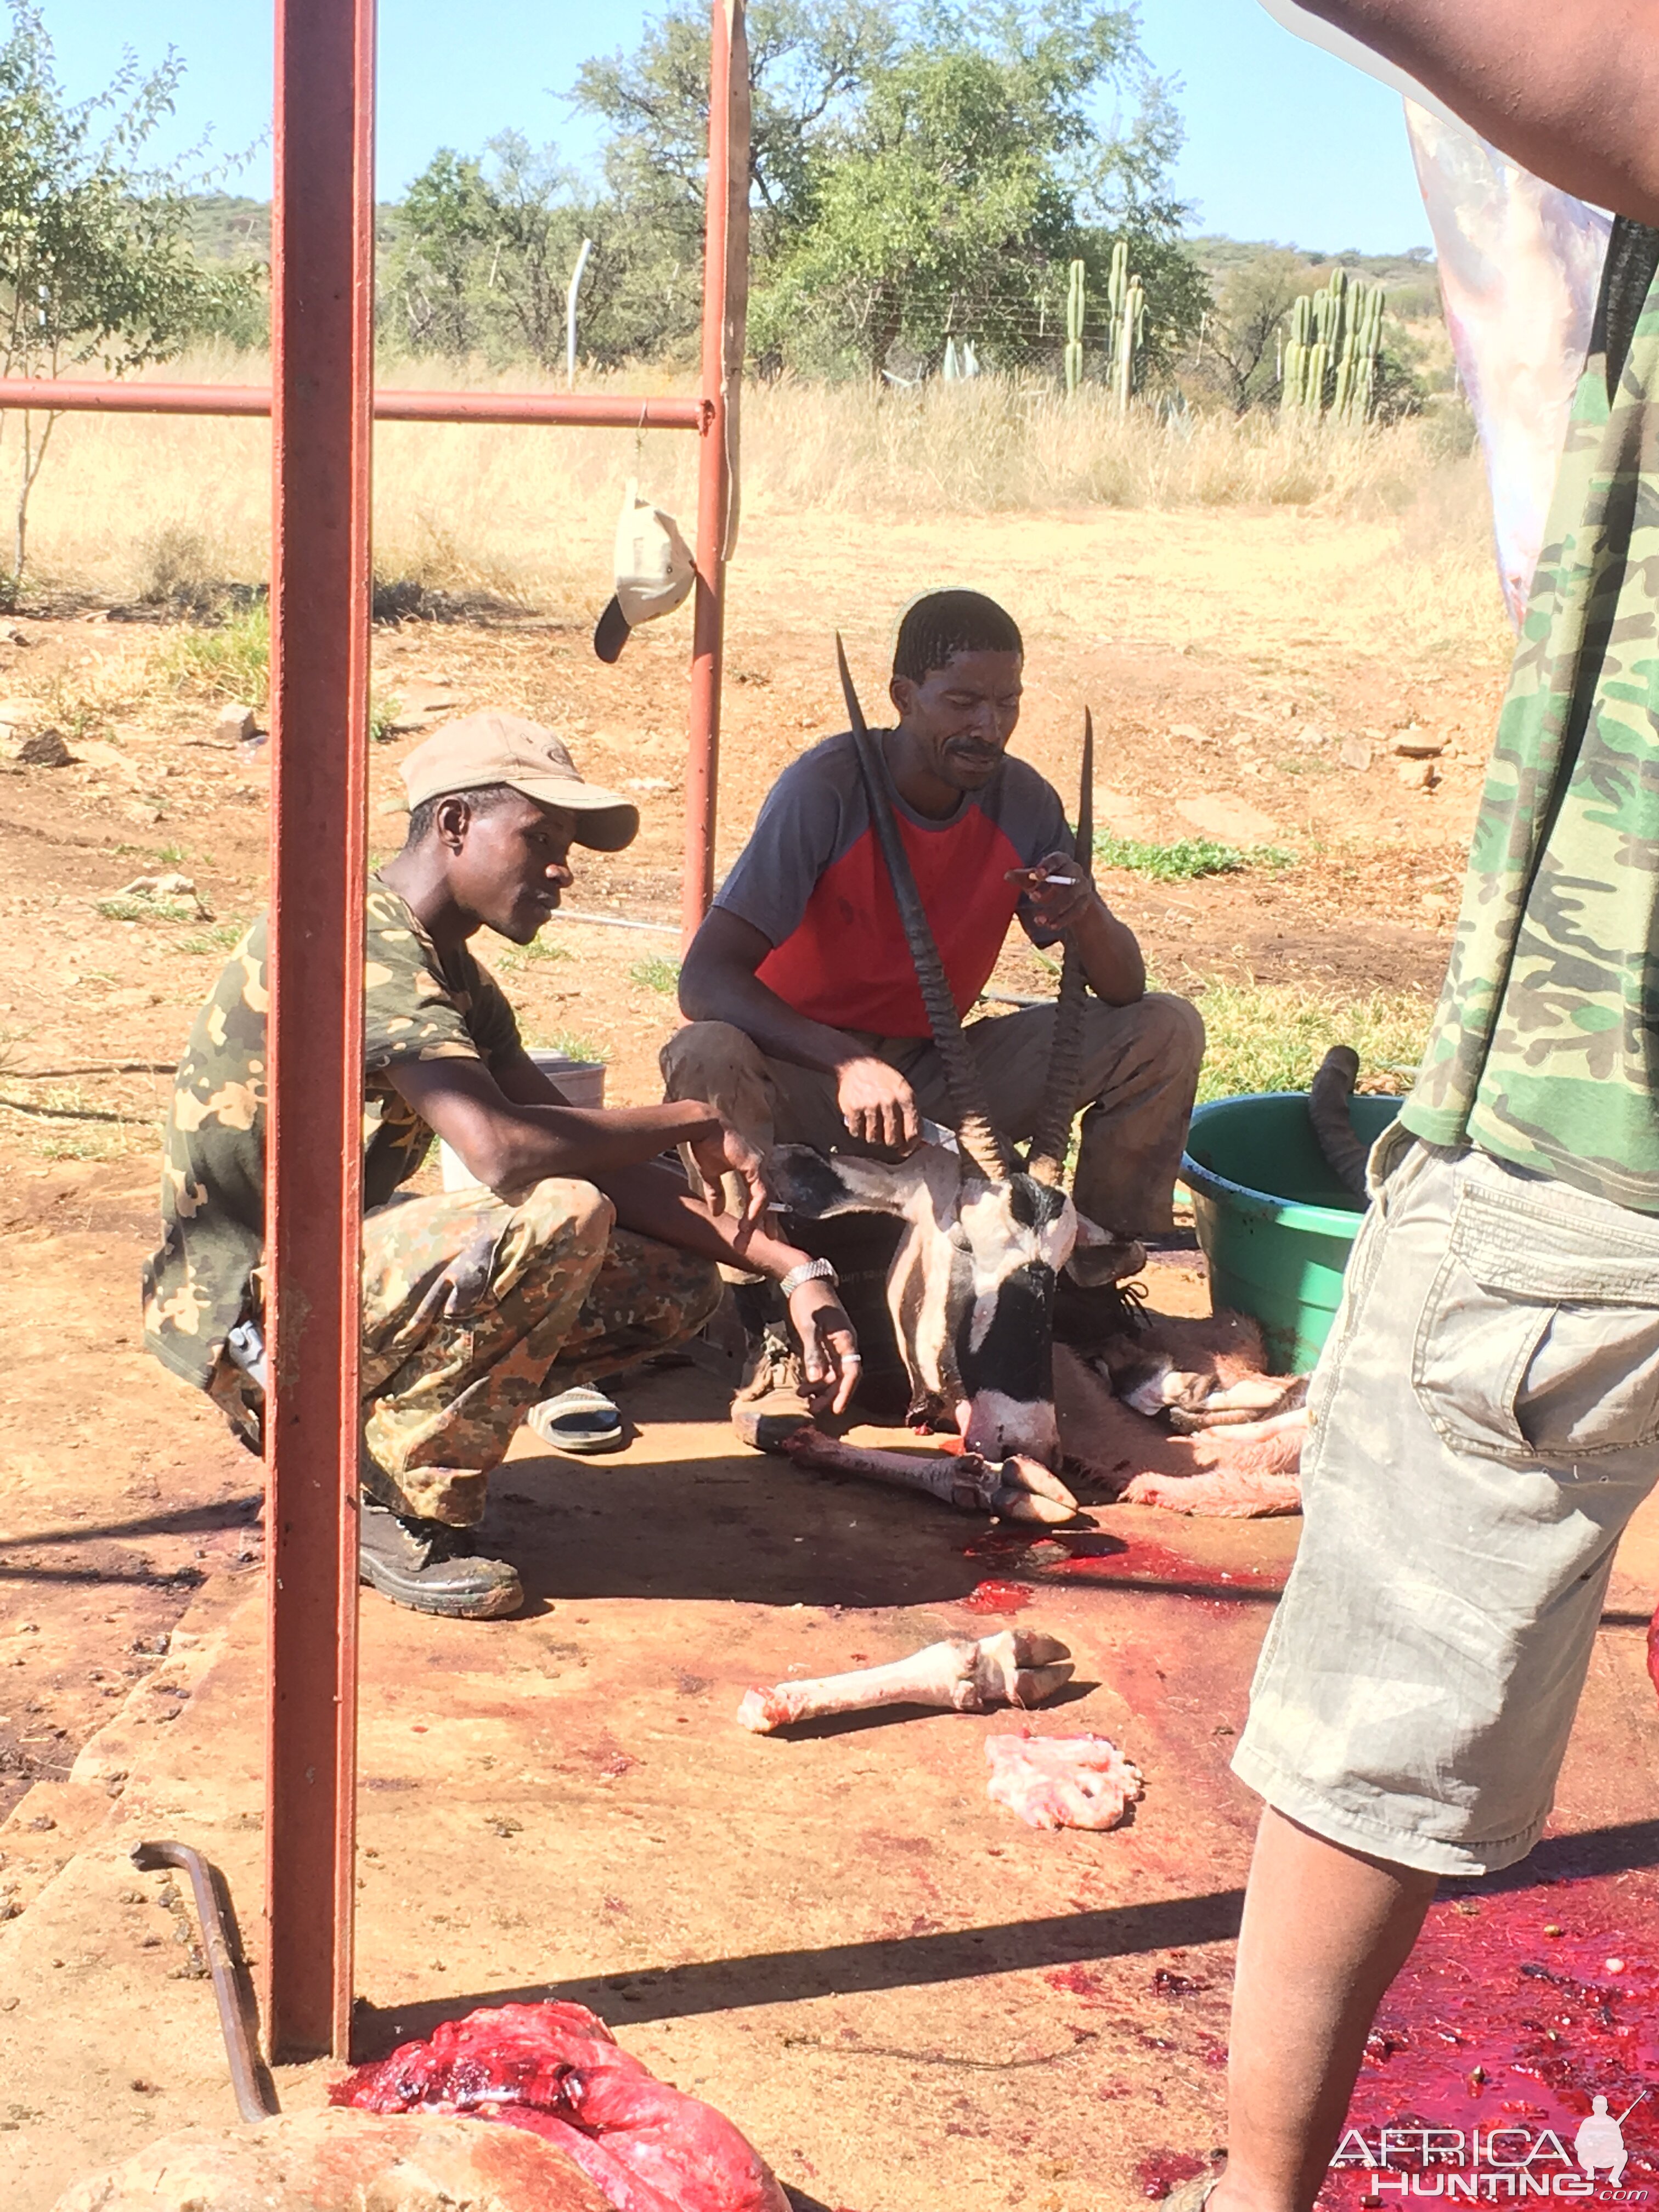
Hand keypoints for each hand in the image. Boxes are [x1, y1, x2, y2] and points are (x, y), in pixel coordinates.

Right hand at [685, 1117, 769, 1234]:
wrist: (702, 1127)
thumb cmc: (706, 1145)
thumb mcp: (711, 1174)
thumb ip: (716, 1193)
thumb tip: (717, 1212)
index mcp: (751, 1169)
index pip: (761, 1195)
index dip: (759, 1213)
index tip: (754, 1230)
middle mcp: (759, 1168)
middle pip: (770, 1199)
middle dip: (769, 1220)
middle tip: (770, 1237)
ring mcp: (759, 1166)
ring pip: (766, 1199)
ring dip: (757, 1220)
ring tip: (746, 1236)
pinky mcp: (754, 1166)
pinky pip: (760, 1193)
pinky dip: (756, 1209)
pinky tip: (749, 1222)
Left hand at [787, 1278, 859, 1415]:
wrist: (805, 1280)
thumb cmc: (809, 1300)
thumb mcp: (809, 1326)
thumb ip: (813, 1352)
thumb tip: (815, 1379)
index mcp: (846, 1340)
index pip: (852, 1372)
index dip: (845, 1392)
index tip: (836, 1409)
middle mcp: (845, 1345)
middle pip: (843, 1377)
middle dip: (830, 1394)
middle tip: (814, 1409)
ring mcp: (836, 1344)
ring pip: (833, 1373)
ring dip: (821, 1388)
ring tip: (804, 1398)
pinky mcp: (826, 1343)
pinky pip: (825, 1366)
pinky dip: (815, 1377)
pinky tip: (802, 1385)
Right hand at [835, 1055, 919, 1150]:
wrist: (855, 1063)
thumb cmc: (881, 1077)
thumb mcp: (902, 1088)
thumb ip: (910, 1112)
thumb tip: (917, 1139)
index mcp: (906, 1096)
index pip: (913, 1130)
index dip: (911, 1145)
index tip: (905, 1150)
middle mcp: (889, 1102)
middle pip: (892, 1139)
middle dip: (890, 1141)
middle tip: (886, 1135)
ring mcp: (870, 1106)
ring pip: (874, 1139)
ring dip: (873, 1136)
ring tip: (871, 1124)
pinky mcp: (853, 1109)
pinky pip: (857, 1133)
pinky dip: (858, 1131)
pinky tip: (860, 1120)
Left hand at [1005, 850, 1096, 934]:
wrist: (1071, 894)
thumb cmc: (1048, 882)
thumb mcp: (1035, 879)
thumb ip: (1023, 877)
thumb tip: (1007, 875)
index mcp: (1061, 860)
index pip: (1056, 860)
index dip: (1047, 866)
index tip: (1038, 874)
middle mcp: (1075, 871)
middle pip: (1066, 879)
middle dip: (1050, 890)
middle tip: (1032, 898)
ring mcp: (1082, 886)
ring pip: (1071, 898)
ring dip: (1054, 910)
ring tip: (1039, 920)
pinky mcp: (1086, 902)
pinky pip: (1077, 911)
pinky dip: (1063, 919)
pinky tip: (1051, 926)